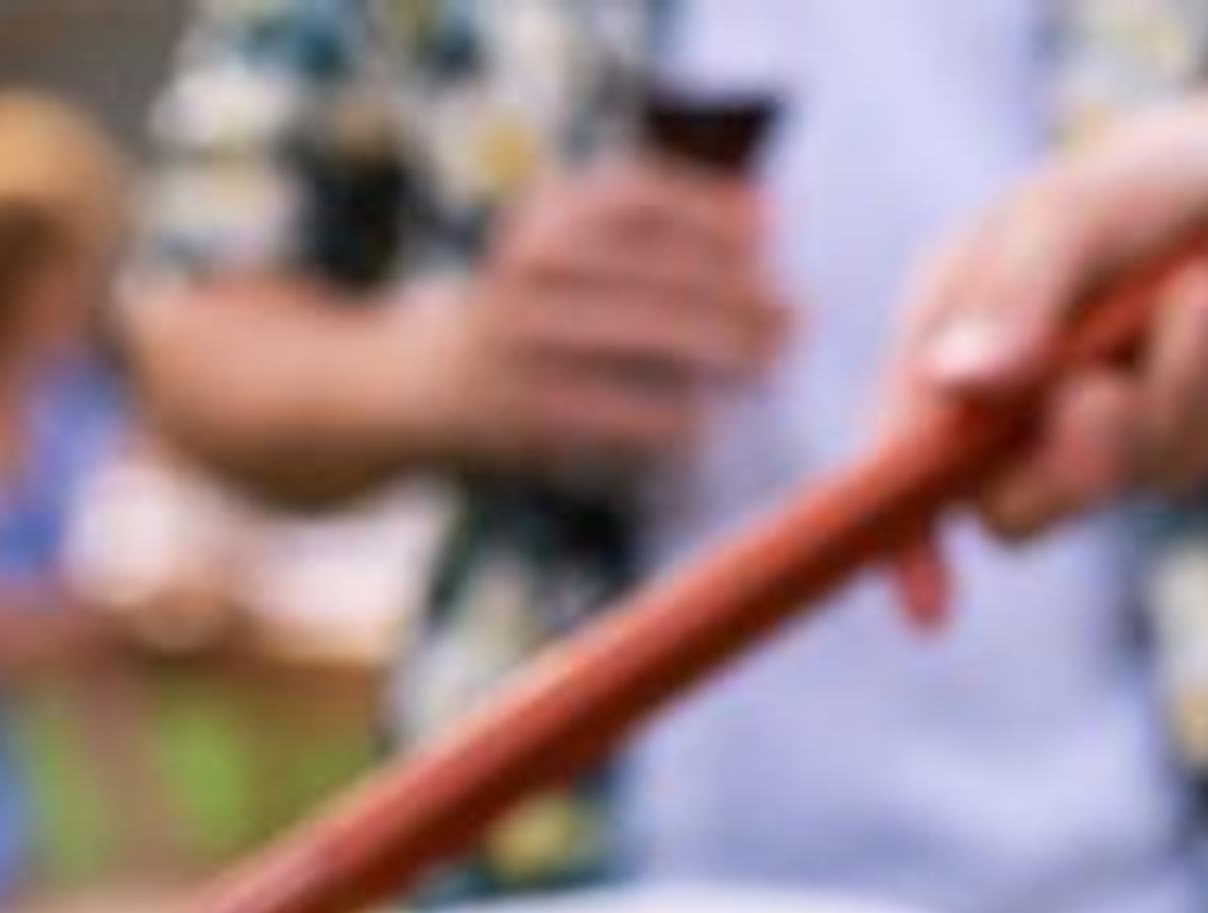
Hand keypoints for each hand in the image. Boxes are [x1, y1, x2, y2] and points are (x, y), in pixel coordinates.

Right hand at [414, 159, 782, 476]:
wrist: (414, 379)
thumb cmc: (533, 313)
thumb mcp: (569, 251)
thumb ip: (654, 235)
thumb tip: (766, 218)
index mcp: (544, 214)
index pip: (636, 193)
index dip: (712, 208)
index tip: (774, 230)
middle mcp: (527, 264)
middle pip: (650, 265)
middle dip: (734, 291)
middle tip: (794, 316)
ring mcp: (518, 334)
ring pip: (635, 331)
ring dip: (715, 347)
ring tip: (768, 362)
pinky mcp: (514, 405)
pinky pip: (604, 407)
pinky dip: (661, 418)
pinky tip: (704, 425)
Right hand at [886, 41, 1207, 560]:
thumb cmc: (1141, 190)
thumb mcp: (1071, 212)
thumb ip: (1017, 292)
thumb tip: (959, 382)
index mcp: (942, 337)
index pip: (896, 457)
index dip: (899, 537)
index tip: (928, 601)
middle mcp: (1000, 405)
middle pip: (1010, 504)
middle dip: (1074, 452)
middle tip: (1106, 387)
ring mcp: (1082, 435)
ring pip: (1111, 478)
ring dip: (1171, 386)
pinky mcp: (1160, 448)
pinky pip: (1185, 456)